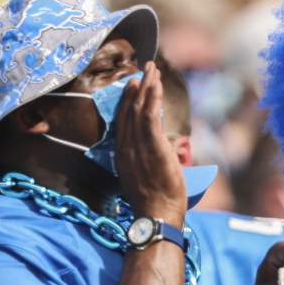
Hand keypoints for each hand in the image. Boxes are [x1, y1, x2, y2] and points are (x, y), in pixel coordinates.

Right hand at [113, 62, 185, 224]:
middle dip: (137, 87)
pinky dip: (152, 98)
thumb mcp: (145, 178)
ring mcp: (137, 146)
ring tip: (152, 70)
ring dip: (147, 87)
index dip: (127, 101)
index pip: (123, 121)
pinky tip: (156, 85)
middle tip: (144, 69)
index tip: (132, 86)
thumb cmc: (155, 203)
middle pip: (130, 110)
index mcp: (122, 155)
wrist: (157, 215)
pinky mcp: (151, 146)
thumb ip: (148, 160)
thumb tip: (161, 149)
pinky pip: (150, 116)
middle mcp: (126, 147)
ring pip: (140, 109)